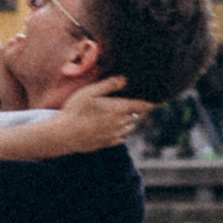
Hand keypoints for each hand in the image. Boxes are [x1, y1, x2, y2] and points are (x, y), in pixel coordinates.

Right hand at [28, 76, 149, 154]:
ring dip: (130, 120)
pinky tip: (116, 126)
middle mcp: (120, 123)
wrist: (64, 135)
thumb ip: (109, 85)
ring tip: (124, 113)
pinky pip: (123, 137)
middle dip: (138, 109)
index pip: (142, 106)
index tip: (158, 101)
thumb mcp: (90, 92)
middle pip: (137, 116)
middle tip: (136, 103)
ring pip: (131, 127)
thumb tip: (125, 80)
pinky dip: (123, 131)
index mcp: (118, 109)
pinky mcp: (108, 143)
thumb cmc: (75, 110)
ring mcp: (115, 135)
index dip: (151, 103)